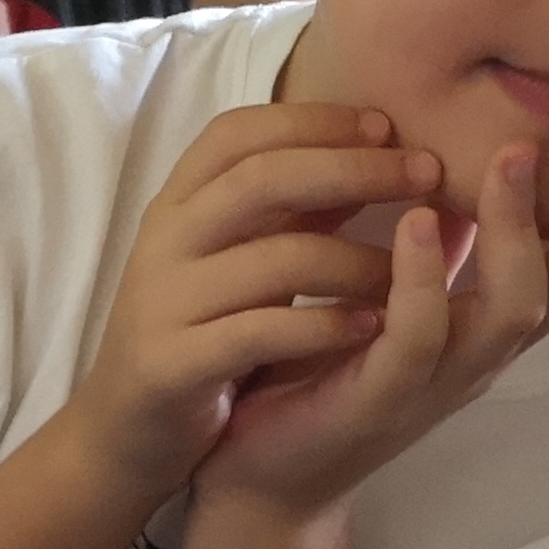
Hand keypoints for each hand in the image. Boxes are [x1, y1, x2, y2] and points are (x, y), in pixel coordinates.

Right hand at [59, 103, 427, 505]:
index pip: (239, 134)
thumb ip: (292, 207)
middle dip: (355, 169)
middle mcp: (162, 245)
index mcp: (175, 207)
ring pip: (274, 260)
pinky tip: (371, 328)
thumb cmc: (197, 333)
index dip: (314, 119)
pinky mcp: (169, 365)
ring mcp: (161, 305)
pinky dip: (324, 328)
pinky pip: (259, 334)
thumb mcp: (237, 257)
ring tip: (406, 274)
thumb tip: (377, 144)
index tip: (386, 127)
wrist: (122, 430)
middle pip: (261, 179)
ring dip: (358, 261)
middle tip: (426, 174)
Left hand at [200, 124, 548, 519]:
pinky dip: (424, 279)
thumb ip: (467, 255)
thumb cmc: (332, 374)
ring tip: (517, 153)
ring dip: (521, 229)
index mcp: (501, 326)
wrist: (265, 479)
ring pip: (514, 305)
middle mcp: (490, 353)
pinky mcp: (380, 397)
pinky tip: (424, 224)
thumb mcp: (416, 304)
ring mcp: (442, 379)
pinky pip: (417, 336)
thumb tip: (515, 181)